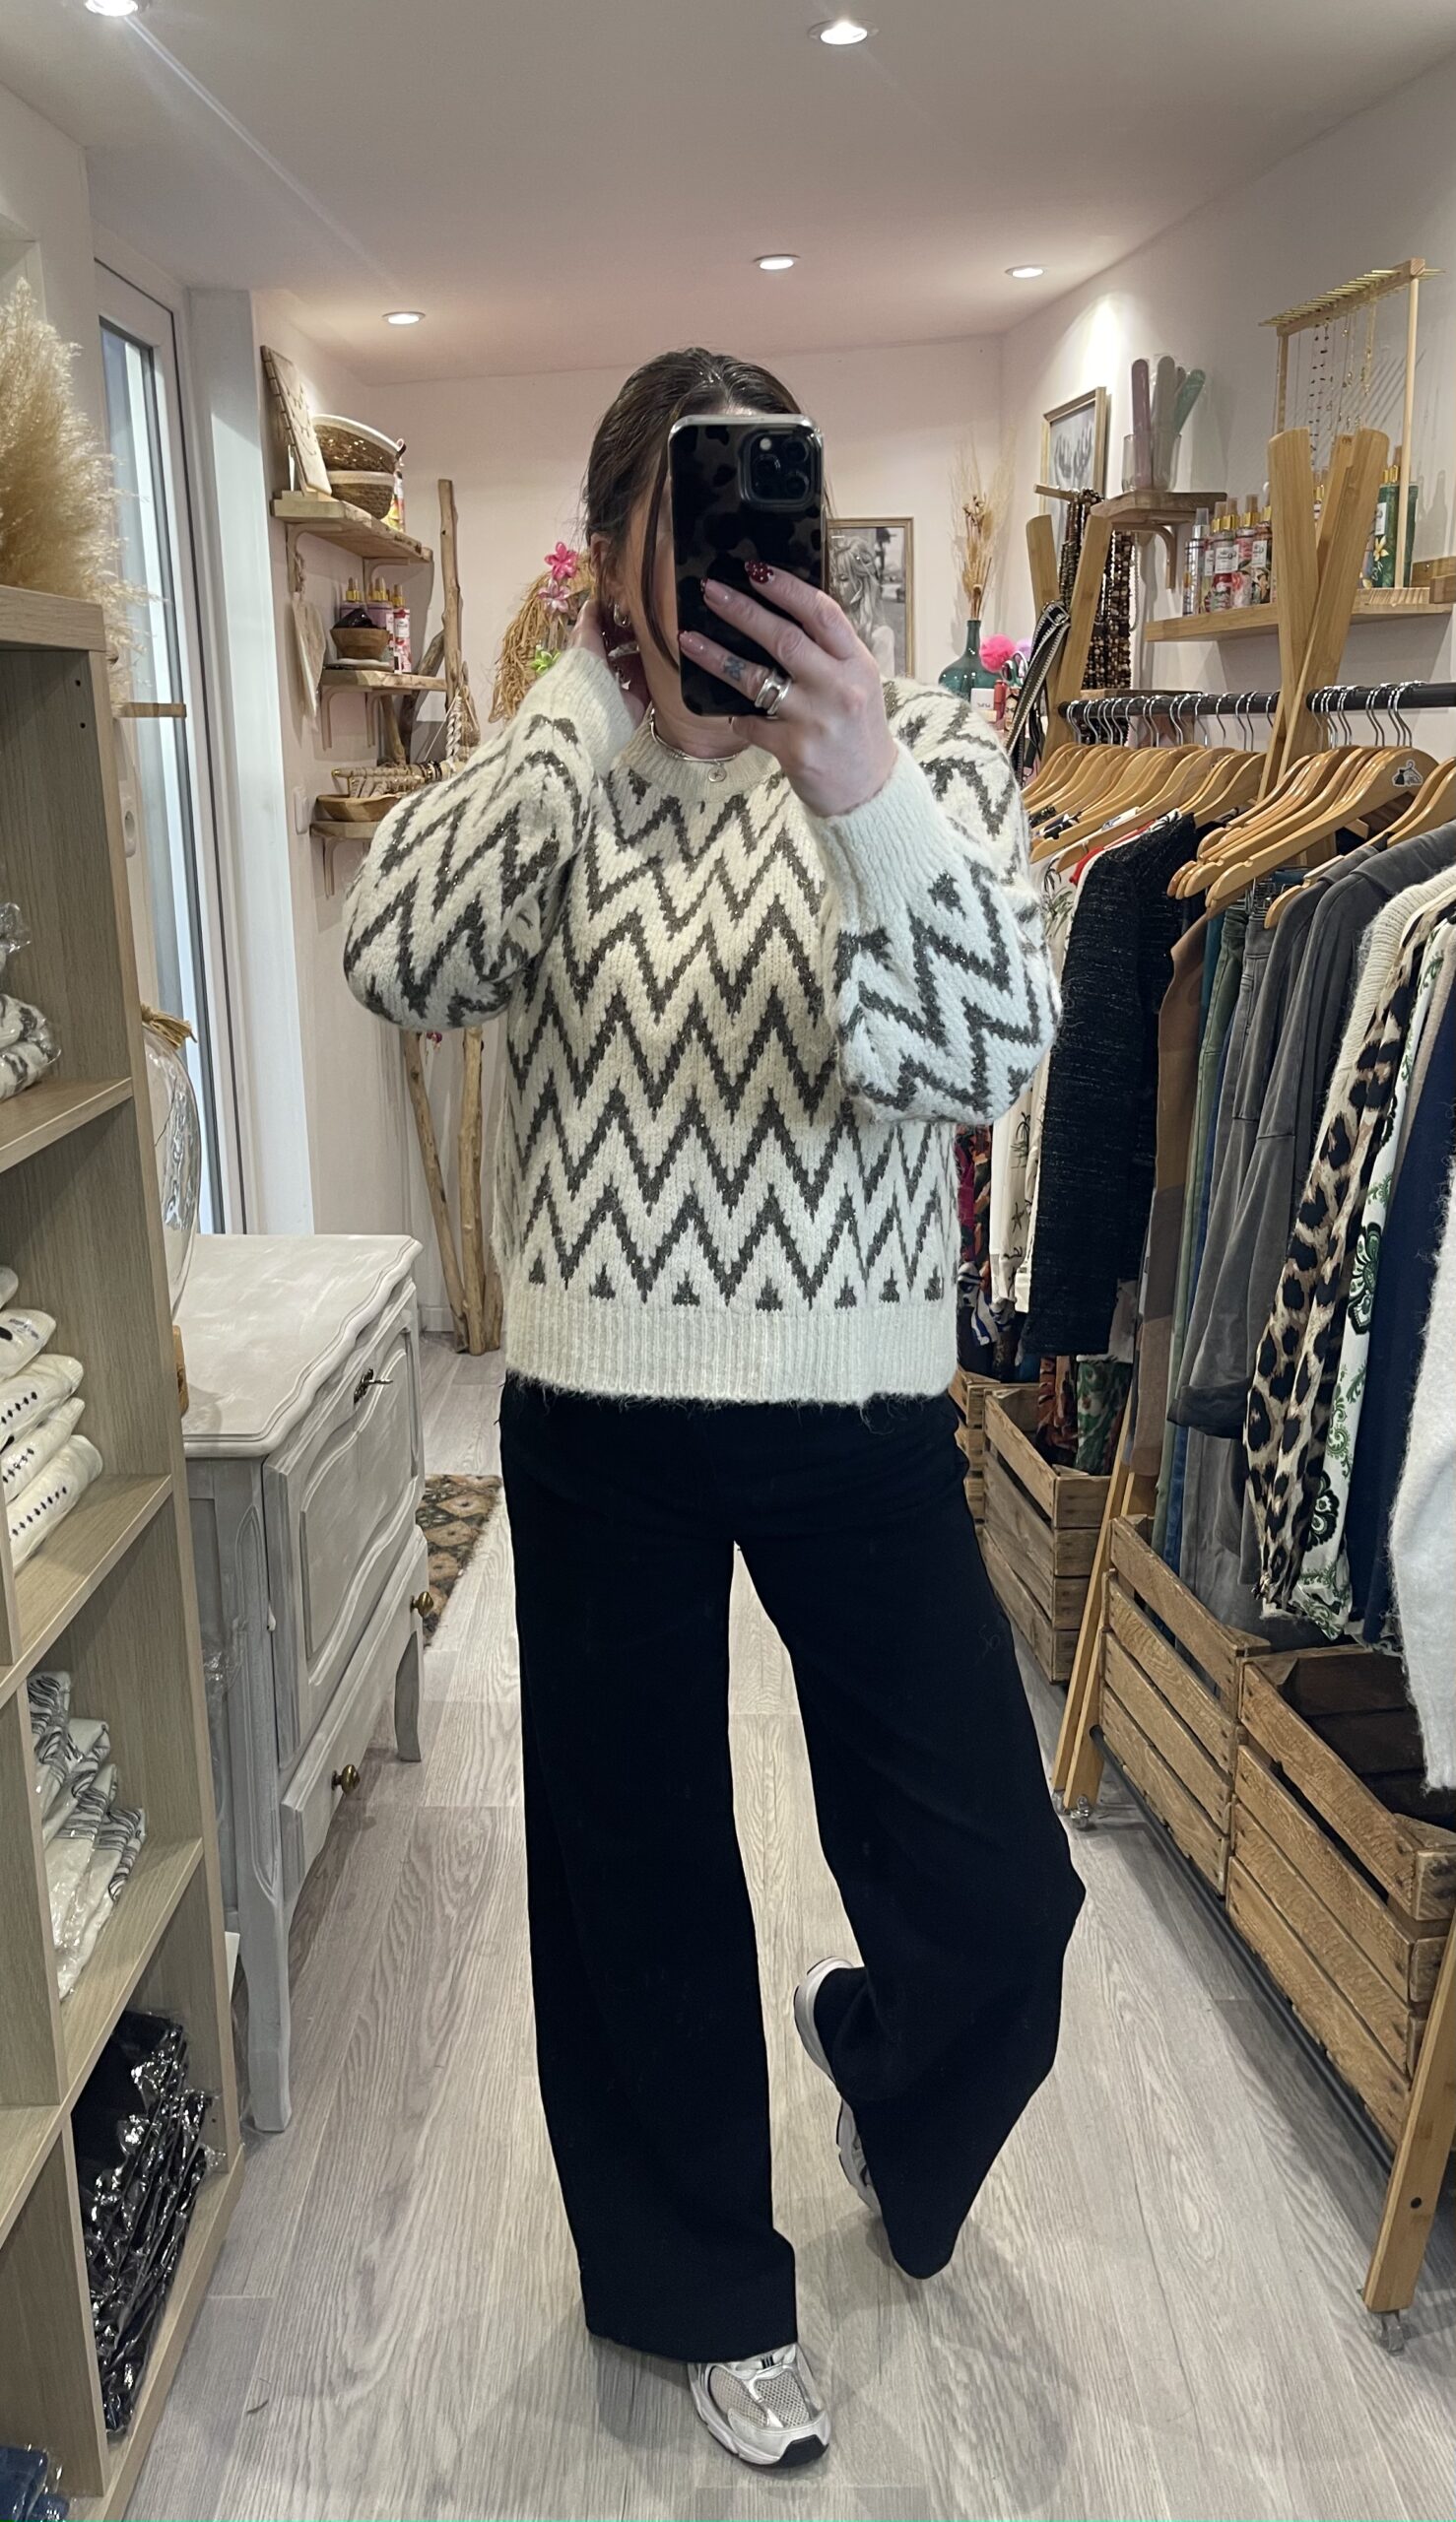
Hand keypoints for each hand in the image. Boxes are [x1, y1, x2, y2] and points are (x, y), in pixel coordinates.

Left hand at [571, 595, 646, 725]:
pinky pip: (647, 687)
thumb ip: (589, 619)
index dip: (615, 627)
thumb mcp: (583, 636)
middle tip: (647, 625)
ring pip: (635, 670)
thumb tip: (594, 600)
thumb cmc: (582, 668)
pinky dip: (654, 675)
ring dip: (644, 657)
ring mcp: (618, 692)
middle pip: (620, 655)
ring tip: (656, 639)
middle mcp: (601, 677)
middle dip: (632, 640)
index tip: (630, 613)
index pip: (602, 641)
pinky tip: (661, 659)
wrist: (590, 705)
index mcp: (585, 660)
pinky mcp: (633, 705)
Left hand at [680, 569, 897, 816]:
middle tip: (712, 591)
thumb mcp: (857, 682)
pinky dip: (736, 715)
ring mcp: (816, 719)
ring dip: (718, 656)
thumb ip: (828, 651)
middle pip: (784, 639)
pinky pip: (752, 723)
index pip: (821, 613)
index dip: (786, 587)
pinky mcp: (795, 749)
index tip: (755, 569)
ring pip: (757, 679)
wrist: (869, 789)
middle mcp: (839, 687)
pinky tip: (726, 708)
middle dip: (743, 611)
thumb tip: (781, 612)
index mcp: (857, 662)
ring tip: (688, 638)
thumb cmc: (856, 730)